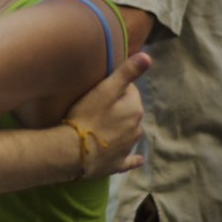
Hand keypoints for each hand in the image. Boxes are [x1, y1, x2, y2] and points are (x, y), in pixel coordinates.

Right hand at [63, 53, 150, 178]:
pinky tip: (137, 160)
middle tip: (96, 106)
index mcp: (135, 109)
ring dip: (119, 128)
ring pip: (128, 132)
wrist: (73, 150)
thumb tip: (148, 57)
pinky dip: (132, 158)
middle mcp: (137, 128)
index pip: (130, 91)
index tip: (99, 89)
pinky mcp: (118, 163)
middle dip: (117, 108)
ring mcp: (128, 147)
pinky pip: (129, 159)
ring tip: (101, 125)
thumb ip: (127, 73)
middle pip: (129, 112)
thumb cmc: (86, 116)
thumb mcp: (105, 89)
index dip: (114, 88)